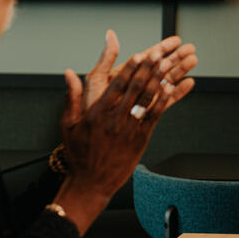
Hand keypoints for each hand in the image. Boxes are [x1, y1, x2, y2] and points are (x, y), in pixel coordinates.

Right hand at [54, 38, 197, 232]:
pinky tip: (170, 89)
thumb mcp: (68, 125)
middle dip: (148, 69)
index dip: (130, 68)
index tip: (140, 55)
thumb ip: (71, 97)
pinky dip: (162, 101)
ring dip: (158, 81)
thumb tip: (68, 73)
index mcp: (97, 113)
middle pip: (134, 89)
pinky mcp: (140, 139)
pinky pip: (154, 117)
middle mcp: (114, 119)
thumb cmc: (79, 154)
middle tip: (159, 54)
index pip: (116, 85)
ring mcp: (129, 129)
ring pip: (146, 100)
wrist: (91, 184)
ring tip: (167, 65)